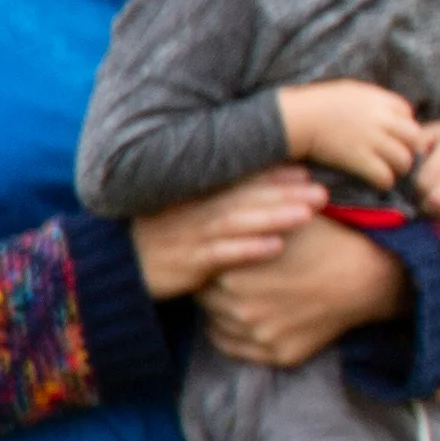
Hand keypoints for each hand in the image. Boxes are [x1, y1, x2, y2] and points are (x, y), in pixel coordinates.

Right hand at [129, 167, 328, 301]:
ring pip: (237, 223)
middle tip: (322, 191)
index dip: (272, 174)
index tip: (305, 170)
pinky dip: (247, 250)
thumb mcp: (185, 215)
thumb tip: (264, 192)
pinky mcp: (186, 264)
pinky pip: (220, 255)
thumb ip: (219, 201)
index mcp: (196, 195)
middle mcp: (194, 210)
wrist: (117, 270)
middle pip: (245, 197)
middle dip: (285, 192)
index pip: (238, 179)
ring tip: (308, 213)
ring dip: (274, 217)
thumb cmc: (161, 241)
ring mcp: (190, 236)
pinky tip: (276, 247)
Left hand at [200, 218, 402, 371]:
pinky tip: (245, 319)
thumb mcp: (283, 217)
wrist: (370, 276)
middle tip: (234, 275)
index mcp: (232, 274)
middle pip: (206, 299)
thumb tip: (215, 214)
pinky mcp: (279, 354)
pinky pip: (235, 349)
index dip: (214, 261)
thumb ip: (244, 217)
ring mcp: (259, 335)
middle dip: (215, 286)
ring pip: (218, 324)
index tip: (225, 256)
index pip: (202, 271)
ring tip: (243, 295)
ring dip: (223, 311)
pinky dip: (234, 335)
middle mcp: (239, 309)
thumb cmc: (328, 239)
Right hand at [277, 79, 425, 188]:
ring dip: (399, 168)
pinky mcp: (359, 159)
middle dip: (409, 149)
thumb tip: (387, 113)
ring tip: (390, 173)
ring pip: (404, 159)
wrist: (293, 119)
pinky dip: (384, 181)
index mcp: (377, 99)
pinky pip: (385, 175)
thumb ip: (371, 102)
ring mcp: (371, 139)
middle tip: (399, 159)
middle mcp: (379, 118)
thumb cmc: (314, 104)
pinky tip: (377, 183)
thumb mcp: (348, 92)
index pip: (407, 113)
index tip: (394, 136)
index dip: (403, 126)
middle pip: (413, 136)